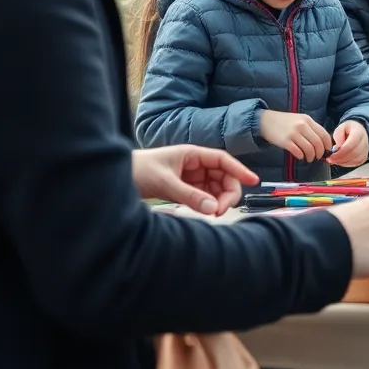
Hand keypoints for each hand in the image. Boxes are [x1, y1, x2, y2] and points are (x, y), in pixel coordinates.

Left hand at [132, 146, 257, 215]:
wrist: (115, 177)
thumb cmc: (137, 170)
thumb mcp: (165, 182)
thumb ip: (189, 195)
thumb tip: (213, 208)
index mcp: (192, 154)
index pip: (222, 160)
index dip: (239, 169)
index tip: (253, 181)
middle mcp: (194, 165)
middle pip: (222, 177)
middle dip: (227, 192)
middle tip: (220, 210)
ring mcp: (189, 178)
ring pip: (215, 189)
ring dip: (218, 201)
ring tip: (211, 214)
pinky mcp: (183, 191)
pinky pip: (203, 197)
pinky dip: (207, 205)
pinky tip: (205, 212)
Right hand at [258, 110, 332, 160]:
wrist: (265, 121)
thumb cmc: (284, 122)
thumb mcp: (300, 119)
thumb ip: (310, 128)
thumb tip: (322, 142)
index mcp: (308, 120)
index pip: (323, 134)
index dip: (327, 144)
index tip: (327, 150)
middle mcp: (302, 126)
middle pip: (318, 143)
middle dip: (320, 153)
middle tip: (318, 157)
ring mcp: (293, 133)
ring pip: (309, 149)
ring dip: (311, 156)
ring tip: (309, 158)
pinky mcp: (285, 141)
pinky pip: (298, 152)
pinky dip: (301, 156)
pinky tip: (300, 156)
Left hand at [328, 121, 368, 168]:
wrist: (356, 131)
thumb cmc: (347, 130)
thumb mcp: (340, 128)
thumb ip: (338, 137)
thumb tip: (337, 148)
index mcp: (359, 132)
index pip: (350, 145)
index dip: (340, 153)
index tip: (331, 156)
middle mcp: (365, 142)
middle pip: (354, 154)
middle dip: (340, 159)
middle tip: (330, 160)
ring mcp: (365, 150)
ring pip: (355, 160)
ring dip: (343, 162)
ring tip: (334, 160)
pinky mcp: (364, 157)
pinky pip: (356, 163)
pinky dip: (347, 164)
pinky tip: (340, 161)